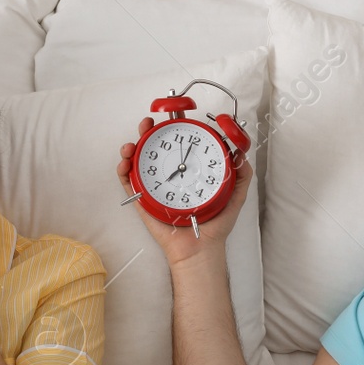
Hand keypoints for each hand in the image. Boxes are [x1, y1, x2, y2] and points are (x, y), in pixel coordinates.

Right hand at [117, 117, 250, 265]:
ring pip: (137, 161)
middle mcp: (170, 175)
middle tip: (148, 123)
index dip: (173, 129)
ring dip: (131, 147)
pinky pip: (129, 183)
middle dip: (147, 131)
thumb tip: (241, 151)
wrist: (200, 248)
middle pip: (154, 147)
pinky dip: (122, 171)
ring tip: (132, 144)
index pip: (178, 144)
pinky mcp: (143, 200)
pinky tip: (125, 164)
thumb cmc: (216, 224)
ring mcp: (154, 186)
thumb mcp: (234, 195)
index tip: (172, 117)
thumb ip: (241, 174)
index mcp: (188, 171)